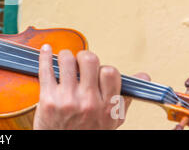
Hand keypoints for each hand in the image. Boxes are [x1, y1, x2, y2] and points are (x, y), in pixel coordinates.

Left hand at [33, 44, 149, 129]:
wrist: (63, 149)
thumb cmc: (87, 132)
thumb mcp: (112, 120)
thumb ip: (125, 97)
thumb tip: (144, 75)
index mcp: (108, 107)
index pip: (110, 72)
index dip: (102, 67)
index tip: (96, 71)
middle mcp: (89, 103)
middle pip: (89, 60)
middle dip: (83, 56)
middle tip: (79, 62)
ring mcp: (67, 100)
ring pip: (67, 60)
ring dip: (65, 55)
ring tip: (64, 60)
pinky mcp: (48, 99)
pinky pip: (45, 70)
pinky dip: (44, 55)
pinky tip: (46, 49)